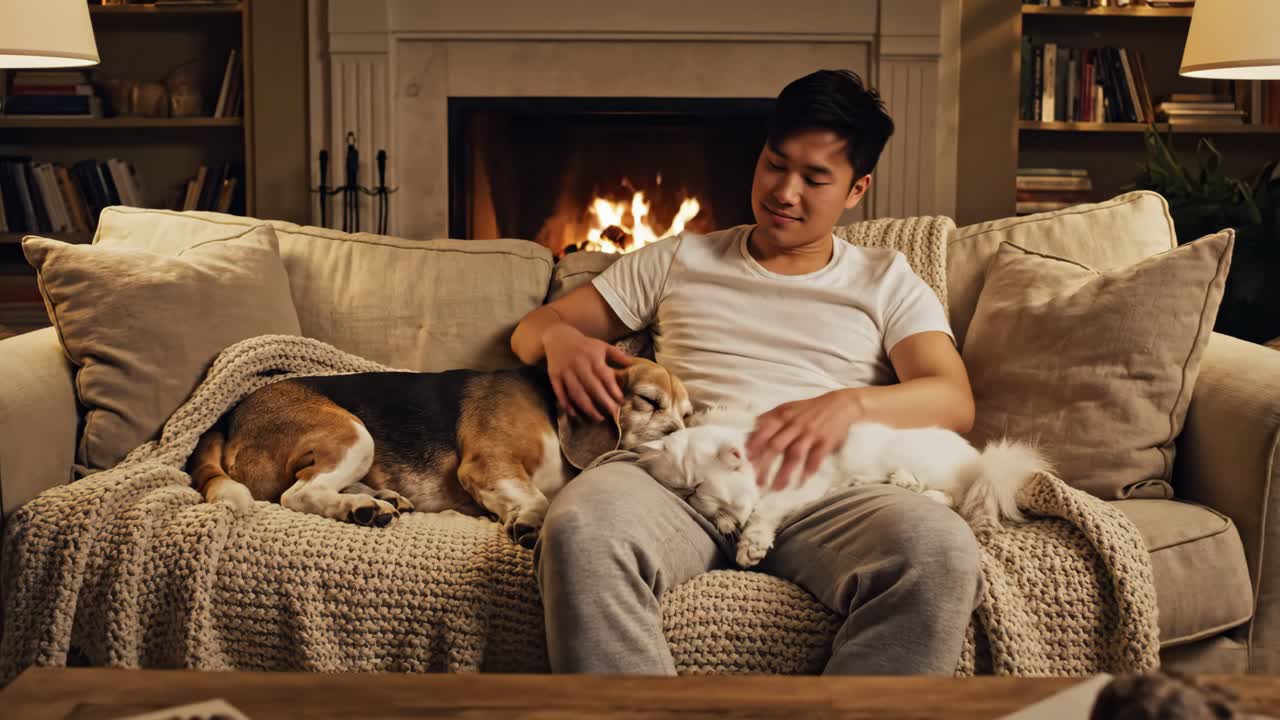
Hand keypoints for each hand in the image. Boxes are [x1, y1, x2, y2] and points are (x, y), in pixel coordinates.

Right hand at [542, 322, 634, 422]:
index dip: (613, 390)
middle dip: (604, 402)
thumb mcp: (602, 346)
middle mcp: (579, 365)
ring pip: (577, 393)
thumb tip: (634, 363)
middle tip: (614, 415)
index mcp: (592, 357)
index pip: (604, 376)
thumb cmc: (585, 345)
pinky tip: (574, 414)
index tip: (621, 402)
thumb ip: (618, 355)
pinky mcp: (554, 376)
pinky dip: (567, 404)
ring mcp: (566, 372)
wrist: (558, 337)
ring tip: (598, 418)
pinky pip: (560, 393)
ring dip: (587, 408)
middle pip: (592, 387)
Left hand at [745, 389, 863, 490]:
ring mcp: (810, 434)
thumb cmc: (808, 410)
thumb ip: (767, 421)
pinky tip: (800, 483)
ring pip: (794, 455)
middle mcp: (795, 425)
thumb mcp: (786, 409)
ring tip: (776, 488)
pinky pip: (815, 459)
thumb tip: (747, 437)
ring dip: (784, 473)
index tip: (748, 460)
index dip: (756, 446)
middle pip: (777, 446)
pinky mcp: (825, 442)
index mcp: (783, 416)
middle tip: (758, 482)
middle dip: (766, 465)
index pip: (765, 431)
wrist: (839, 404)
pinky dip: (807, 471)